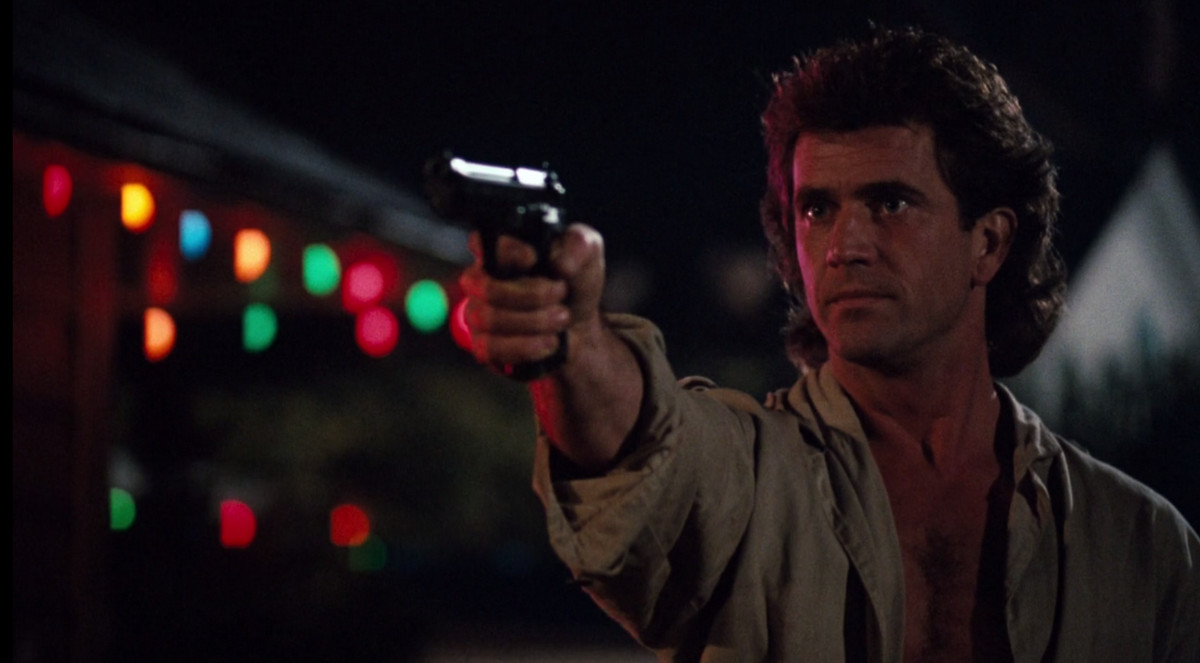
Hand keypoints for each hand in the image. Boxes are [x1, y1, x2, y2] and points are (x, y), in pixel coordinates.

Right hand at [459, 223, 606, 374]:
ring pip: (491, 319)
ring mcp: (479, 314)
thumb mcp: (587, 254)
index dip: (505, 252)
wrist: (580, 326)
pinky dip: (526, 346)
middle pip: (487, 288)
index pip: (480, 243)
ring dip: (534, 321)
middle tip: (561, 294)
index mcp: (501, 251)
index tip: (533, 258)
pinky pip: (492, 347)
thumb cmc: (573, 283)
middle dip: (531, 295)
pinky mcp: (484, 345)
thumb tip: (561, 264)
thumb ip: (579, 244)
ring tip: (563, 318)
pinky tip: (550, 341)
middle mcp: (482, 280)